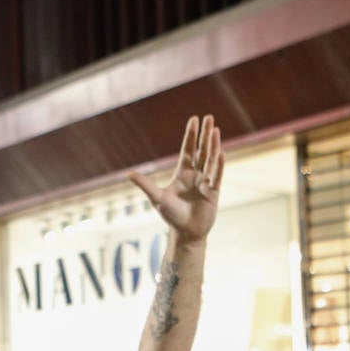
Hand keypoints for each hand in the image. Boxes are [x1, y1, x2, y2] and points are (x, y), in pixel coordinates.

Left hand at [129, 115, 223, 245]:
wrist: (186, 233)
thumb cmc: (171, 216)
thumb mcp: (157, 197)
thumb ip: (145, 184)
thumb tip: (129, 174)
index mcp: (183, 173)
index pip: (188, 150)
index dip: (191, 135)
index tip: (194, 119)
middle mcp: (196, 174)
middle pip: (202, 150)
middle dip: (205, 134)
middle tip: (209, 117)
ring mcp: (206, 182)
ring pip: (210, 160)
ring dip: (213, 145)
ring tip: (216, 129)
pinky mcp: (214, 192)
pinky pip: (217, 176)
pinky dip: (218, 165)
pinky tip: (220, 152)